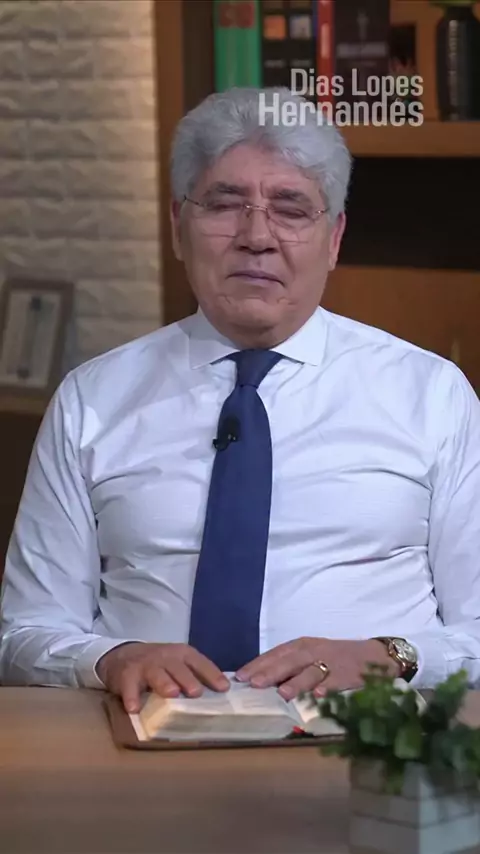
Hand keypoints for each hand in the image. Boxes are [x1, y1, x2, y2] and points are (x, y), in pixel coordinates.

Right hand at [96, 642, 229, 712]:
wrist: (124, 656)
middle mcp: (165, 657)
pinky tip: (134, 708)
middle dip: (187, 679)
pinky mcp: (127, 674)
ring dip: (164, 683)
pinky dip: (131, 696)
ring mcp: (145, 664)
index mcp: (182, 654)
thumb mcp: (178, 664)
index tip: (224, 688)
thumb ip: (195, 675)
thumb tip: (221, 694)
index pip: (199, 662)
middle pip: (178, 667)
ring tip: (171, 694)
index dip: (212, 674)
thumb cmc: (159, 664)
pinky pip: (129, 686)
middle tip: (196, 692)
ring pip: (156, 673)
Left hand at [235, 637, 398, 700]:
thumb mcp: (311, 655)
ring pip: (311, 671)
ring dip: (296, 682)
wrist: (374, 656)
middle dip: (271, 672)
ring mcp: (331, 663)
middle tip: (254, 684)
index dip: (258, 664)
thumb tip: (260, 681)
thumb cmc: (336, 657)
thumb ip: (289, 666)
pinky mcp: (348, 675)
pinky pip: (336, 682)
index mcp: (302, 645)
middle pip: (289, 661)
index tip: (240, 676)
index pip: (276, 653)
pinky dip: (328, 687)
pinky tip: (319, 695)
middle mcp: (314, 651)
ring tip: (282, 693)